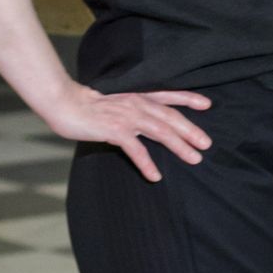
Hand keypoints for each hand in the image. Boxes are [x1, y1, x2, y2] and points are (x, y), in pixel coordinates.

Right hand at [42, 81, 212, 181]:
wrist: (65, 104)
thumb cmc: (88, 106)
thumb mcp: (117, 103)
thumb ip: (133, 110)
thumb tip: (147, 123)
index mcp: (137, 97)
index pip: (168, 96)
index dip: (188, 98)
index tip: (207, 104)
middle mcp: (136, 104)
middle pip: (170, 117)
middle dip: (191, 130)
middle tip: (207, 144)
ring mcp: (126, 117)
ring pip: (160, 131)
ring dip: (179, 146)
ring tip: (194, 159)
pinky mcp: (114, 130)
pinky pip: (136, 149)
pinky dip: (147, 163)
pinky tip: (155, 176)